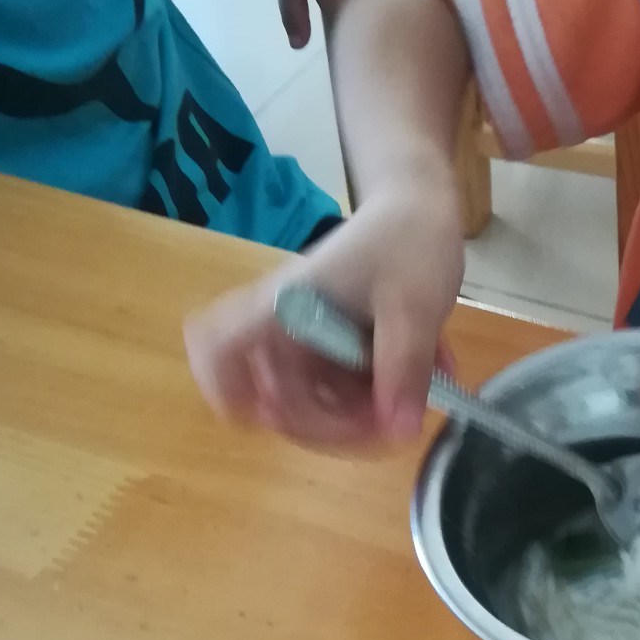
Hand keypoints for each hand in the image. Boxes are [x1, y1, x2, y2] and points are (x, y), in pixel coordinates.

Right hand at [184, 184, 464, 444]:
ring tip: (409, 399)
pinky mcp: (334, 347)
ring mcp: (311, 340)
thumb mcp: (414, 307)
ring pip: (311, 402)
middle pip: (273, 399)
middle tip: (384, 418)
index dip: (224, 389)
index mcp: (287, 307)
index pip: (217, 346)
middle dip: (327, 425)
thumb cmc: (408, 243)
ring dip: (354, 417)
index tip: (266, 416)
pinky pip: (339, 389)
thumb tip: (399, 431)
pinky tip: (416, 380)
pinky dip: (372, 397)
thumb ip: (404, 370)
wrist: (422, 208)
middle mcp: (287, 327)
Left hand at [267, 0, 392, 50]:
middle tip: (369, 50)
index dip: (350, 48)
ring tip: (386, 29)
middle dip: (372, 34)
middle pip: (376, 18)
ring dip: (387, 13)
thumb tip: (299, 47)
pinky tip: (393, 2)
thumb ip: (293, 14)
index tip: (350, 61)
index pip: (350, 33)